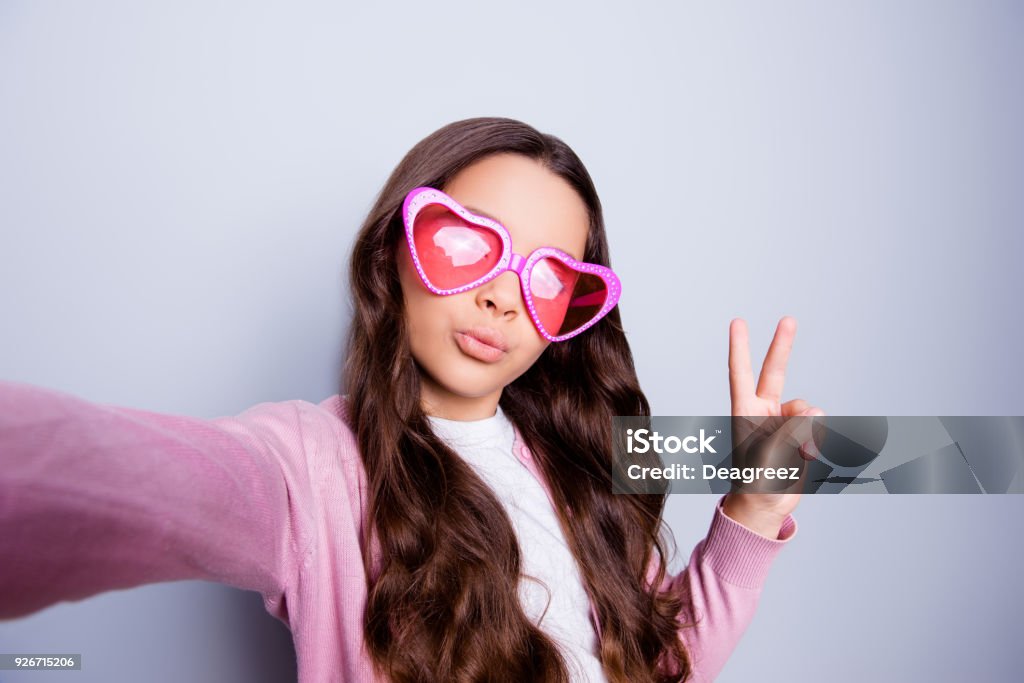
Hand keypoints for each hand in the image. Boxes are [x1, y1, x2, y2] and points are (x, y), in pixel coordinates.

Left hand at [722, 317, 825, 538]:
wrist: (765, 507)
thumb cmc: (756, 480)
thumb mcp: (769, 453)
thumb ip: (790, 429)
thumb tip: (814, 413)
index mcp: (743, 412)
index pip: (741, 373)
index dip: (740, 347)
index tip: (738, 322)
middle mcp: (763, 411)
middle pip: (775, 372)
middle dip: (782, 346)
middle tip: (788, 319)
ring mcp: (783, 422)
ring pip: (807, 408)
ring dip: (810, 428)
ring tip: (802, 453)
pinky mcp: (801, 435)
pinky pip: (818, 427)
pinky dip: (818, 441)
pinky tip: (809, 458)